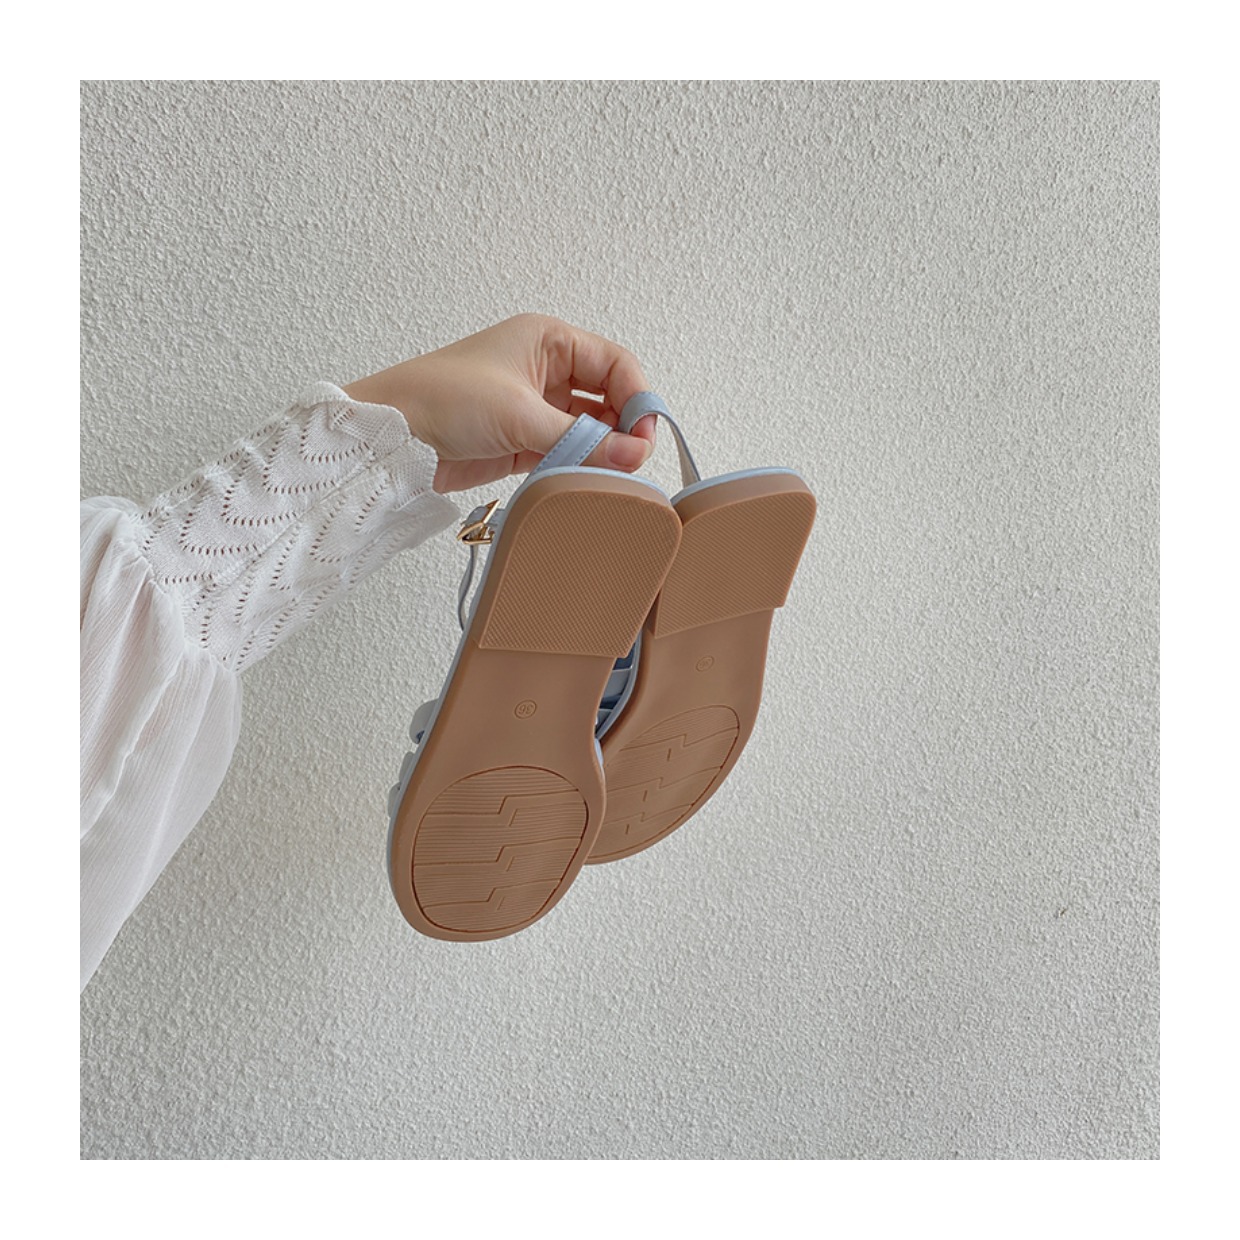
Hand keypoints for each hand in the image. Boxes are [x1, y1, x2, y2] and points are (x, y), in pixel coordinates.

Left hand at [343, 314, 656, 492]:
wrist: (390, 439)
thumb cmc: (443, 400)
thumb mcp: (520, 415)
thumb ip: (582, 439)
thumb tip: (635, 456)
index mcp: (548, 340)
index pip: (616, 364)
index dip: (638, 397)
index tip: (646, 436)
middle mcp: (547, 369)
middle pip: (609, 397)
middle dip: (624, 428)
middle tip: (632, 462)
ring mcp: (537, 407)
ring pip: (591, 429)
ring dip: (603, 451)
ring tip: (611, 475)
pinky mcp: (524, 441)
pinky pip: (568, 452)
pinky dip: (580, 466)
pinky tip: (587, 481)